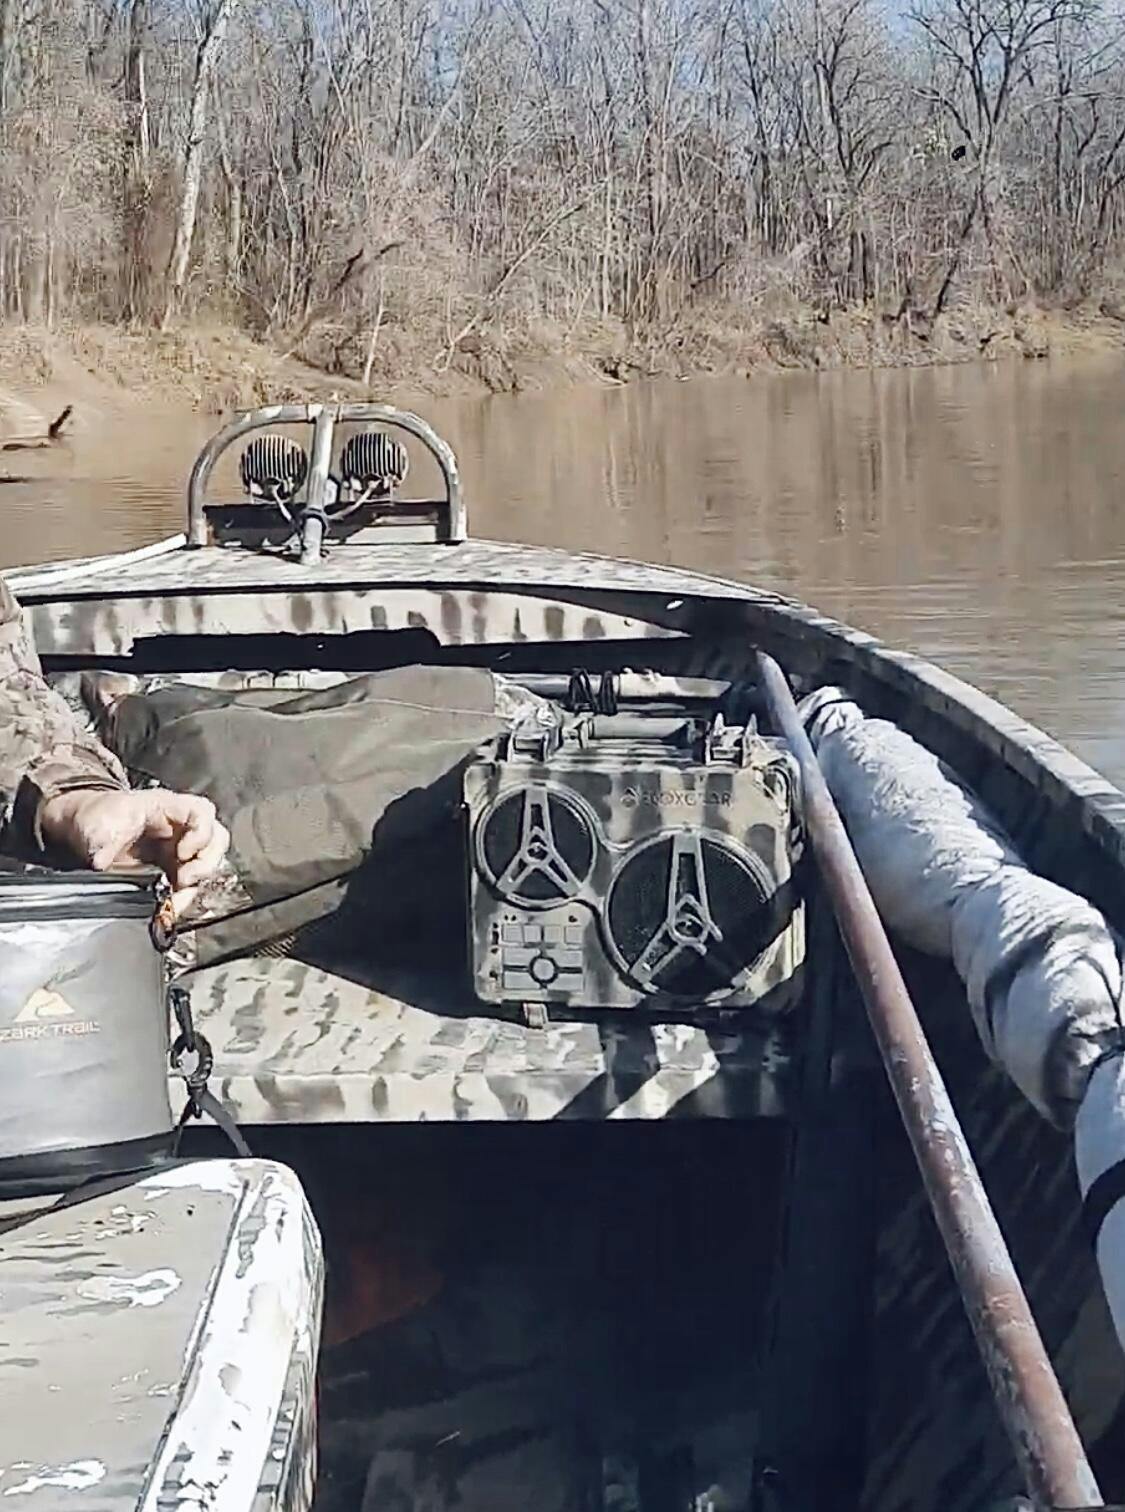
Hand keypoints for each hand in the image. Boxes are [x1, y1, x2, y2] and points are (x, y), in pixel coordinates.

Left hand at [40, 788, 229, 916]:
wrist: (85, 829)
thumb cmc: (97, 817)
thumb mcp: (98, 823)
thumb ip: (102, 841)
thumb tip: (101, 862)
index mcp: (168, 807)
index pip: (202, 813)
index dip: (200, 834)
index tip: (182, 853)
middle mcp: (181, 827)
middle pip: (215, 840)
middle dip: (205, 864)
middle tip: (185, 880)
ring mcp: (179, 848)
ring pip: (207, 864)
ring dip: (196, 884)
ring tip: (176, 900)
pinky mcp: (173, 869)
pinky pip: (189, 884)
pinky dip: (182, 897)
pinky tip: (169, 908)